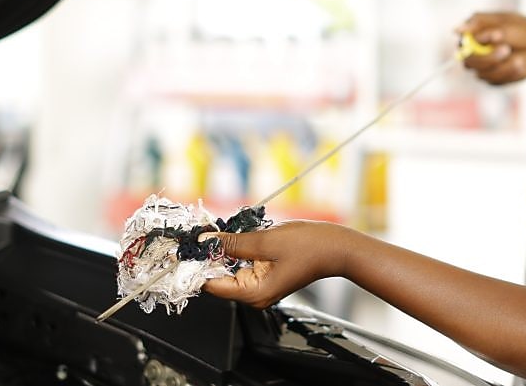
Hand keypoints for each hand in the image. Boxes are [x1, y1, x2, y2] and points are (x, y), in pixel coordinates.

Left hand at [201, 221, 352, 308]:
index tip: (188, 247)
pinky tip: (240, 235)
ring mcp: (261, 285)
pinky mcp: (266, 274)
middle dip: (212, 253)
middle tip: (205, 231)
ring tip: (223, 231)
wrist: (337, 247)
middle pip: (220, 276)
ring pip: (231, 267)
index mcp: (254, 293)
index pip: (212, 284)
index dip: (198, 265)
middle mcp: (255, 294)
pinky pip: (244, 262)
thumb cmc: (310, 247)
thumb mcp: (265, 241)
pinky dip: (239, 248)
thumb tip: (206, 241)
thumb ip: (232, 243)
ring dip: (226, 248)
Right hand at [456, 11, 525, 85]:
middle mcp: (475, 52)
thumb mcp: (504, 21)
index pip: (461, 43)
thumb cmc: (523, 30)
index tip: (489, 39)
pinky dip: (509, 71)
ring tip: (518, 57)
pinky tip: (520, 64)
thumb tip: (456, 30)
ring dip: (501, 64)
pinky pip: (494, 80)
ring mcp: (483, 68)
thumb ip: (480, 25)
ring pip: (480, 72)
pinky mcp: (493, 79)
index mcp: (474, 35)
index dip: (470, 44)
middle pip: (468, 62)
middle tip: (506, 49)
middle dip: (487, 57)